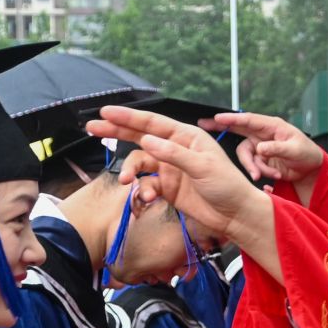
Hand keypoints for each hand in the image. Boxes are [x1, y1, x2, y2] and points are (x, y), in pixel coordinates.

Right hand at [88, 105, 273, 252]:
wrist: (235, 215)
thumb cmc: (227, 186)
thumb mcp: (202, 166)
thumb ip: (173, 154)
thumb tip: (147, 140)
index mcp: (186, 136)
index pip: (152, 123)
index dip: (128, 117)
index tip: (105, 112)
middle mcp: (175, 149)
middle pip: (139, 136)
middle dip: (116, 132)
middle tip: (91, 128)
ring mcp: (170, 168)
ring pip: (140, 163)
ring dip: (130, 172)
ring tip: (124, 182)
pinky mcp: (168, 188)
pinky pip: (146, 185)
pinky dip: (142, 191)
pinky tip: (145, 198)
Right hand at [216, 113, 327, 191]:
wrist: (311, 170)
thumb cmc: (307, 153)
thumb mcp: (294, 150)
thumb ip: (277, 148)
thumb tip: (259, 149)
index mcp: (271, 126)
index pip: (249, 120)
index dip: (232, 119)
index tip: (216, 118)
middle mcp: (262, 134)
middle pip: (237, 129)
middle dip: (220, 127)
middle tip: (202, 125)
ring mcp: (260, 147)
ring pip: (246, 155)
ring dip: (254, 167)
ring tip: (271, 175)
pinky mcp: (260, 160)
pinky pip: (253, 166)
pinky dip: (262, 172)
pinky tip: (275, 176)